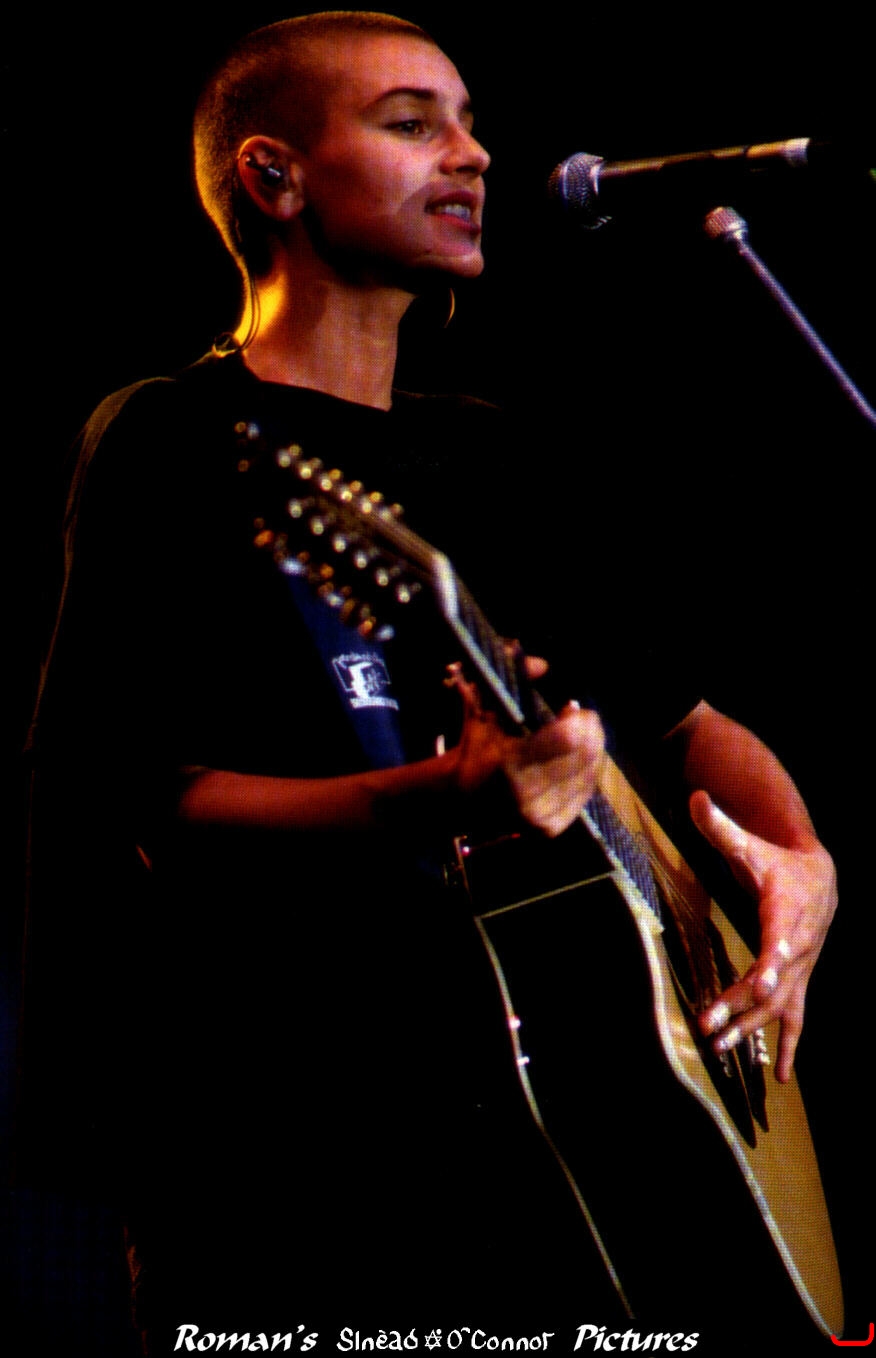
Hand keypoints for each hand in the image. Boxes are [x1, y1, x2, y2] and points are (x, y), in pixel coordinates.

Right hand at [449, 663, 604, 837]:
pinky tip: (581, 761)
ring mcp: (538, 817)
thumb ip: (512, 682)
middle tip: (587, 719)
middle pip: (582, 756)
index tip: (574, 707)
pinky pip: (581, 797)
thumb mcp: (485, 711)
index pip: (566, 737)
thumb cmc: (474, 749)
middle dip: (590, 733)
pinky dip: (585, 776)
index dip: (578, 720)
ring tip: (586, 736)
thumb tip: (541, 663)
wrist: (457, 800)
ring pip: (587, 777)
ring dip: (591, 753)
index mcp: (509, 764)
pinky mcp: (547, 830)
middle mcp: (526, 795)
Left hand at [690, 790, 837, 1081]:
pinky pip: (796, 1018)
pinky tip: (782, 1078)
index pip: (778, 938)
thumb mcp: (749, 842)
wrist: (819, 876)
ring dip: (751, 1028)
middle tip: (711, 1026)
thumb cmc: (776, 861)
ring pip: (779, 1004)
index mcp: (785, 912)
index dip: (773, 958)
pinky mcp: (799, 981)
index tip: (763, 979)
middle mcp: (798, 946)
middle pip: (773, 979)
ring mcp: (802, 967)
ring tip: (721, 1050)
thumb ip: (719, 825)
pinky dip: (790, 1047)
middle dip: (743, 1003)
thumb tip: (695, 796)